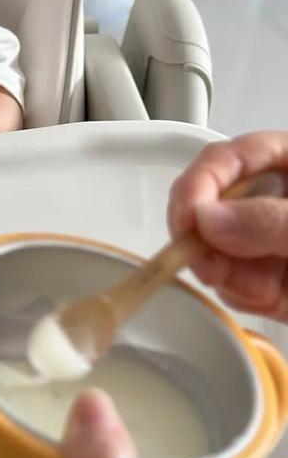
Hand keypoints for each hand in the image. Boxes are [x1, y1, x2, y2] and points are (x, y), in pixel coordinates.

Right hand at [168, 132, 287, 320]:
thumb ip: (271, 219)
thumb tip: (209, 220)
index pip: (224, 159)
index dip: (198, 185)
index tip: (185, 221)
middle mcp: (272, 199)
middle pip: (210, 205)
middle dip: (205, 239)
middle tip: (208, 265)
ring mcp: (269, 240)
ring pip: (214, 249)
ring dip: (227, 273)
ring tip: (263, 287)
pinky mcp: (272, 279)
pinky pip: (233, 284)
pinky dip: (243, 296)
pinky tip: (272, 298)